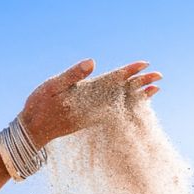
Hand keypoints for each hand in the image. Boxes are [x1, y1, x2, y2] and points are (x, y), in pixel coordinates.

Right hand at [20, 59, 162, 146]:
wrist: (33, 131)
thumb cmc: (39, 105)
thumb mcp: (52, 86)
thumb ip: (72, 74)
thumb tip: (92, 62)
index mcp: (86, 92)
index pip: (113, 79)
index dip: (129, 71)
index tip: (145, 64)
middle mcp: (94, 104)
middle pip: (122, 91)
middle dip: (141, 83)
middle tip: (159, 76)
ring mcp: (93, 114)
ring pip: (121, 103)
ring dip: (138, 96)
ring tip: (155, 90)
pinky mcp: (90, 120)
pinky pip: (114, 112)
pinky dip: (126, 107)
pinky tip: (135, 104)